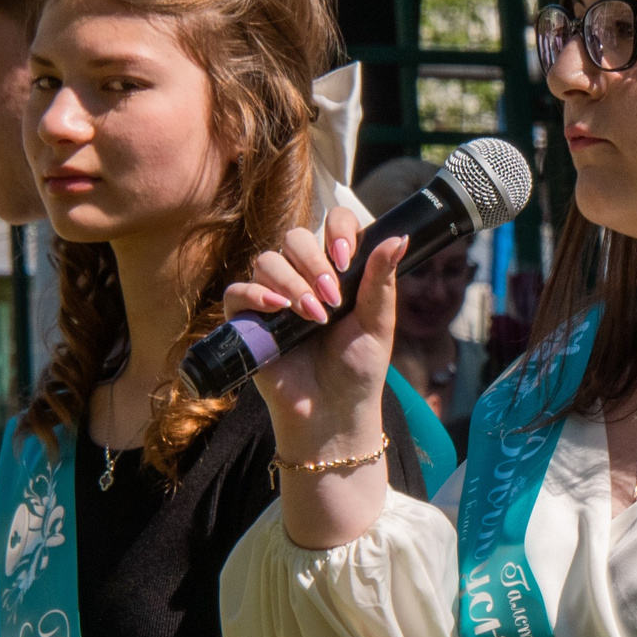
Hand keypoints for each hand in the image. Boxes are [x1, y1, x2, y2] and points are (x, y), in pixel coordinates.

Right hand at [222, 207, 401, 464]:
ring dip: (291, 283)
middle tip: (332, 299)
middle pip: (295, 238)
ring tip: (313, 316)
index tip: (346, 257)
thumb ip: (381, 280)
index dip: (337, 230)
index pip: (333, 225)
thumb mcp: (377, 323)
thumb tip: (399, 237)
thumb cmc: (358, 369)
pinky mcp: (248, 321)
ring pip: (267, 261)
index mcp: (337, 271)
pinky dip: (254, 294)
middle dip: (314, 262)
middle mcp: (303, 277)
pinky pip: (237, 292)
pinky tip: (276, 308)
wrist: (333, 412)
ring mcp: (273, 297)